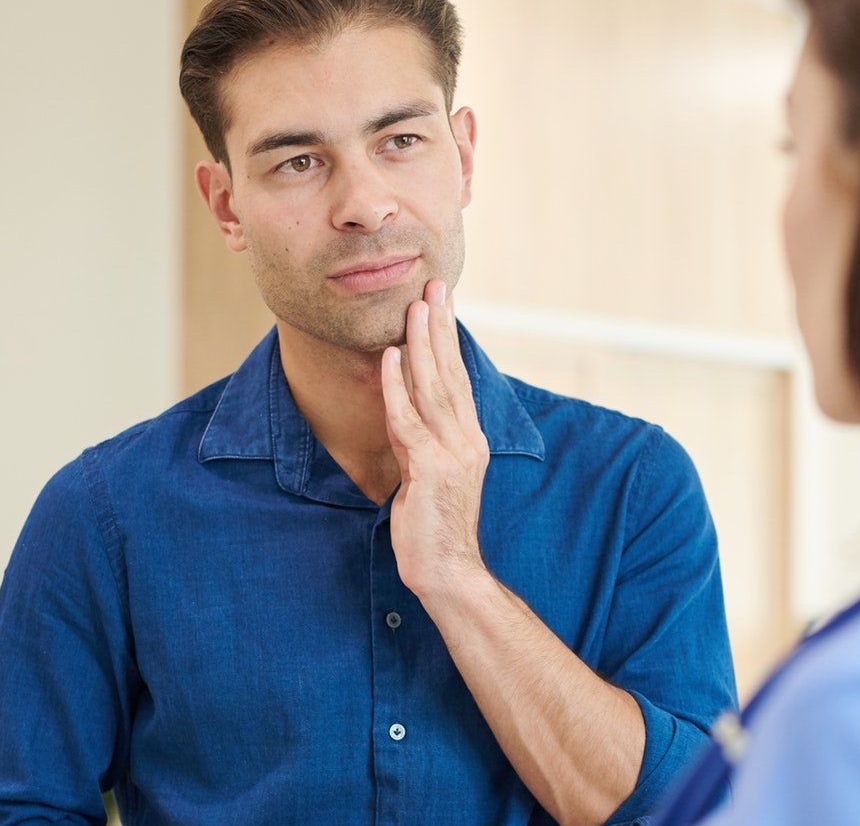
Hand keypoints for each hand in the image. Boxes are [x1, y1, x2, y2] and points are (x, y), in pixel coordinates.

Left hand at [380, 278, 491, 598]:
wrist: (449, 572)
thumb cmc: (435, 530)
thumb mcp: (430, 476)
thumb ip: (421, 442)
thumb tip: (405, 411)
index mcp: (470, 440)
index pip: (458, 379)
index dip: (448, 340)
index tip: (441, 303)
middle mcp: (467, 440)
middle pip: (450, 372)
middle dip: (440, 326)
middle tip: (434, 285)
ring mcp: (451, 454)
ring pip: (433, 386)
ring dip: (421, 344)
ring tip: (414, 307)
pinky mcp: (430, 469)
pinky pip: (408, 419)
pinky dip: (397, 386)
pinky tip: (389, 357)